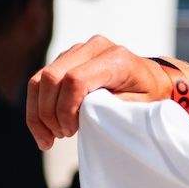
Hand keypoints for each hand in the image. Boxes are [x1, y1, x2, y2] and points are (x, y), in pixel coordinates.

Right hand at [27, 35, 180, 149]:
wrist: (152, 77)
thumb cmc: (149, 95)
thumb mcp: (143, 106)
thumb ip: (116, 108)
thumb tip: (85, 115)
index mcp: (115, 58)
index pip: (75, 79)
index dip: (67, 108)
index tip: (72, 130)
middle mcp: (92, 48)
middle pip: (52, 77)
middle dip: (49, 112)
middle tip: (62, 136)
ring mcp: (76, 51)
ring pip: (40, 79)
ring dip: (38, 113)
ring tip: (49, 139)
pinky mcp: (65, 59)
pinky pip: (40, 81)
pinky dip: (37, 107)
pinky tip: (44, 131)